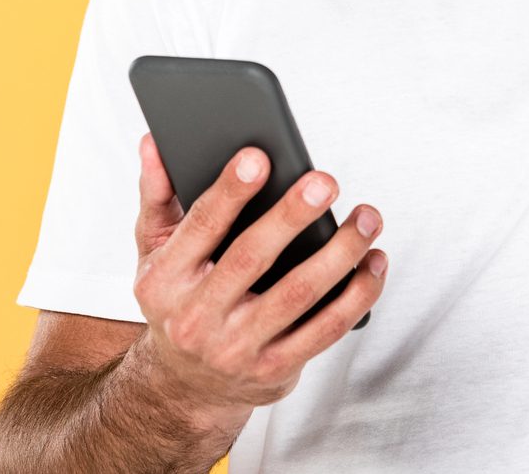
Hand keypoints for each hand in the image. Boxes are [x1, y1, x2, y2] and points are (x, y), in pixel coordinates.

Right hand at [128, 132, 386, 419]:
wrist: (185, 386)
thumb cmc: (177, 300)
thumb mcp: (153, 251)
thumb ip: (157, 195)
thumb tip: (154, 142)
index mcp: (165, 280)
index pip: (201, 227)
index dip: (230, 192)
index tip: (259, 156)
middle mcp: (197, 317)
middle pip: (252, 258)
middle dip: (292, 215)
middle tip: (325, 182)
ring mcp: (237, 348)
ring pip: (298, 293)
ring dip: (341, 252)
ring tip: (366, 217)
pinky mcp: (276, 369)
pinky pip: (326, 329)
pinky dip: (358, 294)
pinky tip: (374, 262)